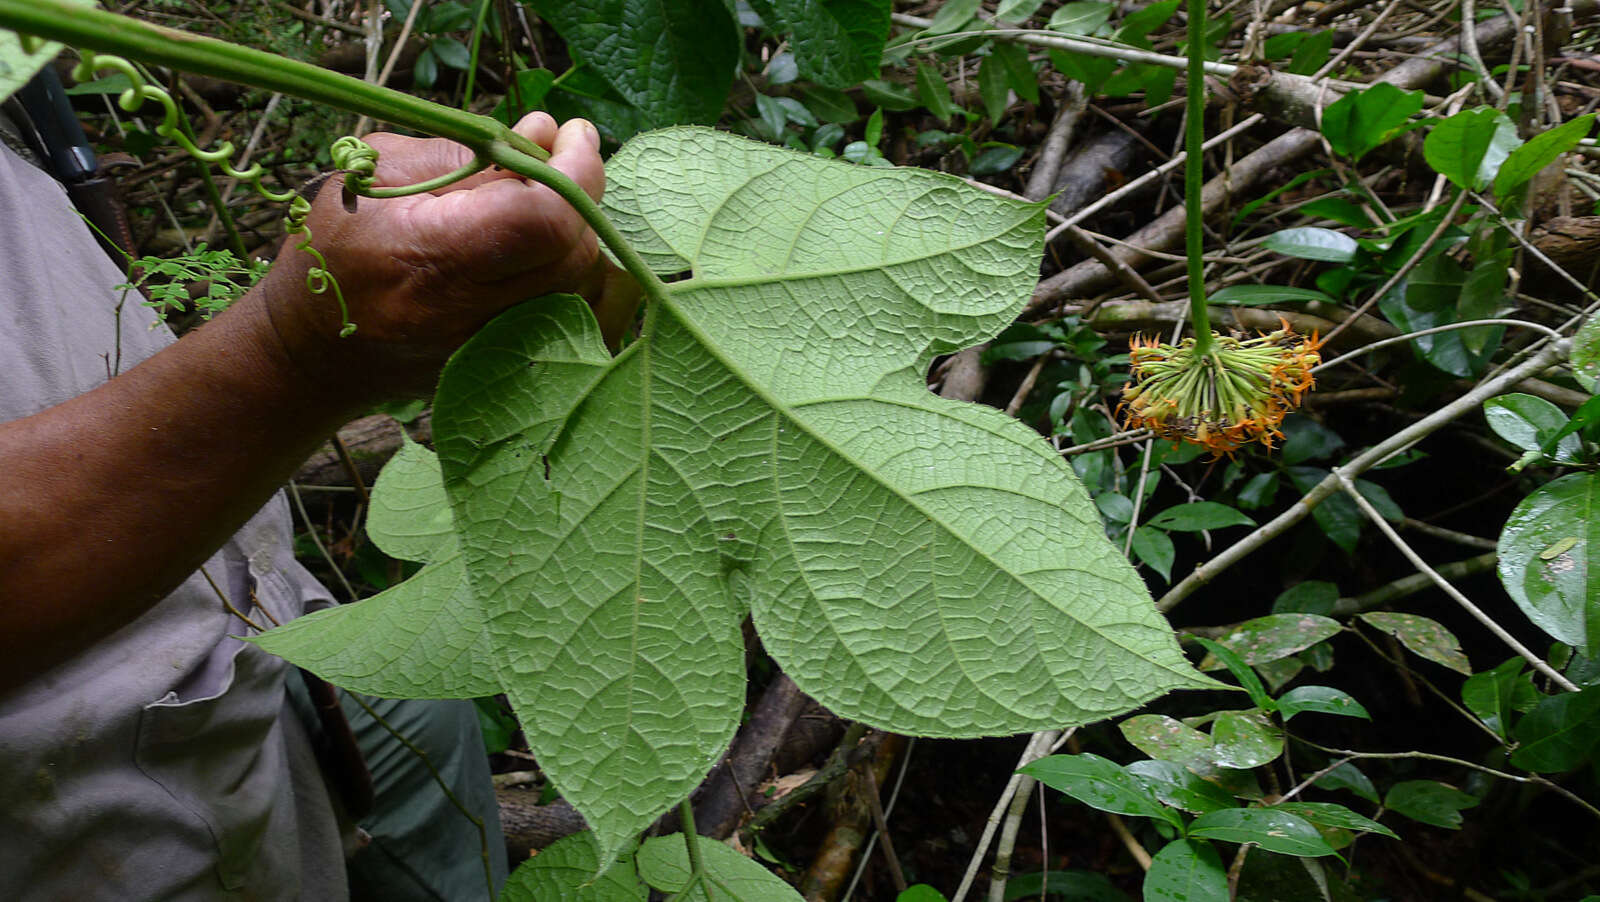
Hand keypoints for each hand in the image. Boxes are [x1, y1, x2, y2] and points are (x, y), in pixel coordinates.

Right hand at [260, 112, 619, 401]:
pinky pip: (579, 317)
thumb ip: (469, 152)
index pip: (544, 217)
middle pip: (574, 250)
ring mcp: (495, 350)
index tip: (574, 133)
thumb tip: (544, 134)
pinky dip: (574, 271)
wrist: (314, 349)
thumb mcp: (380, 172)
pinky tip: (546, 243)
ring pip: (584, 284)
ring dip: (577, 230)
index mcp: (432, 257)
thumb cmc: (337, 246)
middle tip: (554, 154)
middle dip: (580, 193)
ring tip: (539, 195)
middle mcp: (472, 314)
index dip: (575, 170)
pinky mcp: (511, 368)